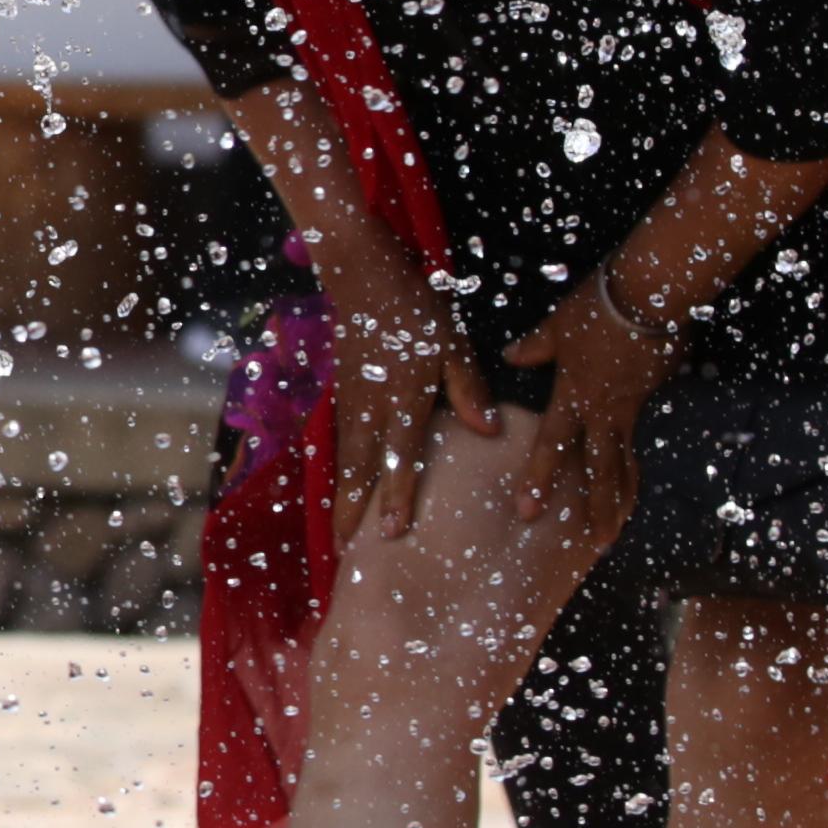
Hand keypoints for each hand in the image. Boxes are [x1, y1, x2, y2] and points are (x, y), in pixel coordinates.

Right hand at [322, 232, 493, 547]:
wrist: (362, 276)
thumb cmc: (415, 309)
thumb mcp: (452, 342)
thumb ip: (467, 388)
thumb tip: (488, 430)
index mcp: (404, 394)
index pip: (400, 455)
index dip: (396, 494)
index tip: (391, 531)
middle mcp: (372, 406)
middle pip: (362, 468)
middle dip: (355, 511)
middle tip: (349, 551)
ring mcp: (351, 402)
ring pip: (345, 460)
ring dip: (342, 497)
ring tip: (340, 533)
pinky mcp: (341, 396)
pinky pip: (339, 444)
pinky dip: (338, 472)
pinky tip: (341, 491)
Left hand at [498, 277, 667, 534]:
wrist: (653, 295)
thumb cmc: (599, 307)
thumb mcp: (558, 326)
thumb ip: (535, 347)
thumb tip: (511, 357)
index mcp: (576, 396)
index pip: (554, 446)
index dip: (541, 479)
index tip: (529, 512)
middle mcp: (604, 412)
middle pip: (600, 469)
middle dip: (598, 509)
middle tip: (596, 545)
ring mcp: (630, 409)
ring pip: (624, 463)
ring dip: (621, 499)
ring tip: (616, 530)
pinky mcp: (648, 400)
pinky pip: (636, 443)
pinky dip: (632, 470)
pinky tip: (631, 487)